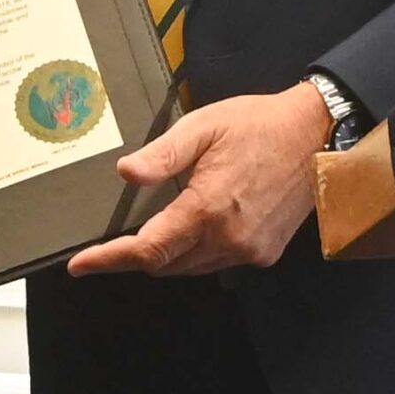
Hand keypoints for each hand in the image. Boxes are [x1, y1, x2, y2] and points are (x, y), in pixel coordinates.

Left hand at [66, 83, 335, 277]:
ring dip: (165, 256)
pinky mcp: (264, 253)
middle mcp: (229, 239)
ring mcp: (249, 250)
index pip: (148, 249)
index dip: (110, 260)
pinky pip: (215, 263)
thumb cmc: (257, 125)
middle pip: (166, 264)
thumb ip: (161, 155)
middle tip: (108, 245)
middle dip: (134, 257)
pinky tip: (189, 231)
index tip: (79, 266)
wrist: (315, 135)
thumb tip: (125, 173)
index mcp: (208, 209)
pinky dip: (194, 253)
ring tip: (146, 235)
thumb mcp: (202, 127)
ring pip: (190, 268)